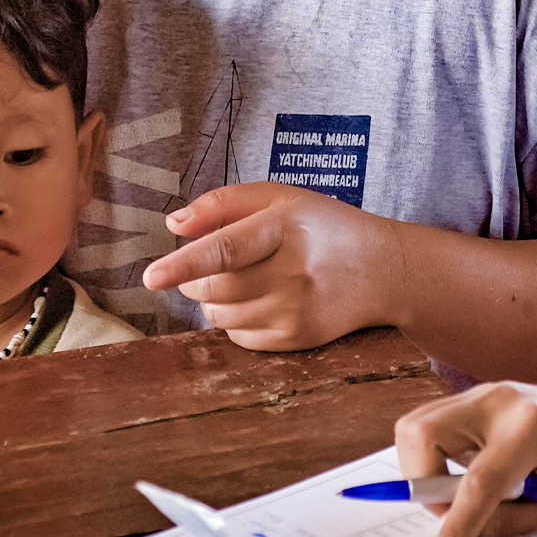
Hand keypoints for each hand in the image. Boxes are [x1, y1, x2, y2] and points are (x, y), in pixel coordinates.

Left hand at [140, 182, 398, 350]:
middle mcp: (293, 272)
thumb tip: (173, 223)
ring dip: (213, 299)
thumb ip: (223, 203)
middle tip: (205, 266)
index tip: (152, 276)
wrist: (385, 270)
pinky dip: (236, 320)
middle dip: (193, 279)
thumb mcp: (281, 197)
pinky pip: (239, 338)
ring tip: (244, 279)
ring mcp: (297, 311)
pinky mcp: (298, 339)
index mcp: (286, 227)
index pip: (226, 249)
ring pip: (220, 316)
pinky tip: (262, 300)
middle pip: (215, 288)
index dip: (184, 263)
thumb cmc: (324, 227)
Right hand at [395, 381, 536, 536]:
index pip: (480, 481)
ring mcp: (486, 390)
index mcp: (533, 426)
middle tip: (450, 511)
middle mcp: (500, 398)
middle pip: (422, 434)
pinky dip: (436, 456)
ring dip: (424, 468)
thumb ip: (514, 518)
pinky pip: (432, 425)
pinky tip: (471, 470)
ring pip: (416, 426)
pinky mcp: (479, 395)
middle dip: (422, 481)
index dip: (457, 525)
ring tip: (461, 491)